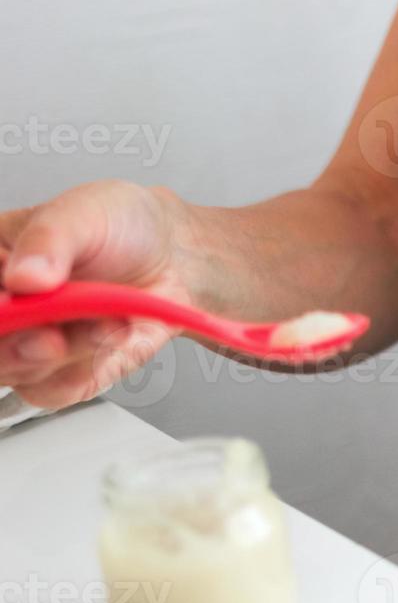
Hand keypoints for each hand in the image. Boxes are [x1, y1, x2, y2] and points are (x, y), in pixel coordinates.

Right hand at [0, 180, 189, 408]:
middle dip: (20, 346)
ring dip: (70, 351)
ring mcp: (27, 340)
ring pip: (18, 370)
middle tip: (54, 338)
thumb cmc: (123, 225)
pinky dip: (87, 370)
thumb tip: (23, 277)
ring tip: (109, 322)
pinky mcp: (61, 369)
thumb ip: (51, 238)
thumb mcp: (86, 212)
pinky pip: (55, 390)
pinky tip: (113, 339)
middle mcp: (4, 305)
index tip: (13, 304)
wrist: (174, 254)